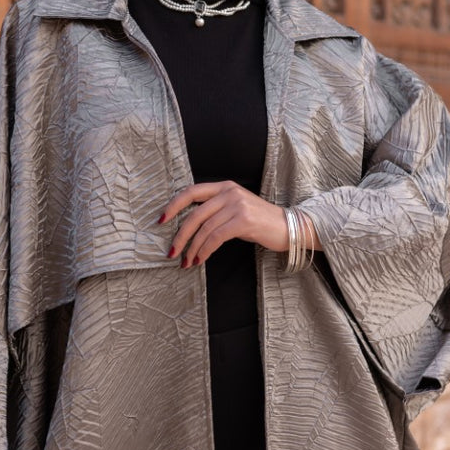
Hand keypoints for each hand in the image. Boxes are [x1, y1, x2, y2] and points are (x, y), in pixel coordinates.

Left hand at [159, 181, 319, 266]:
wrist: (288, 227)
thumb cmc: (259, 222)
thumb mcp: (235, 209)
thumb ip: (214, 211)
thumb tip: (188, 228)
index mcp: (224, 186)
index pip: (191, 191)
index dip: (173, 206)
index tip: (161, 220)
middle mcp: (229, 192)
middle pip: (194, 214)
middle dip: (180, 235)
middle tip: (171, 252)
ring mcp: (237, 204)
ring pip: (204, 229)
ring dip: (192, 248)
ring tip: (186, 262)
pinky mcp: (243, 220)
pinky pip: (216, 237)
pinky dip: (205, 250)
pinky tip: (200, 259)